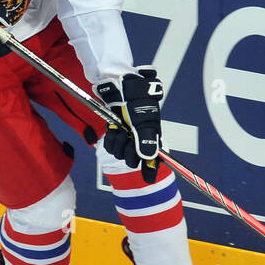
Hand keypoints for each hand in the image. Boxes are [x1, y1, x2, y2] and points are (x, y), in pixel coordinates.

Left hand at [95, 67, 163, 182]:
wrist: (119, 86)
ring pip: (119, 154)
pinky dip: (110, 137)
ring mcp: (126, 138)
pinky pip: (110, 146)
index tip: (149, 179)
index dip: (151, 170)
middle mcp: (140, 140)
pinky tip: (113, 127)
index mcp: (152, 137)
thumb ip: (146, 139)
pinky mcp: (115, 134)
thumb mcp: (143, 119)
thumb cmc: (136, 100)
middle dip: (128, 150)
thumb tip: (148, 157)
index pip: (153, 159)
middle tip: (128, 136)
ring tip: (120, 127)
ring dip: (118, 141)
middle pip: (133, 160)